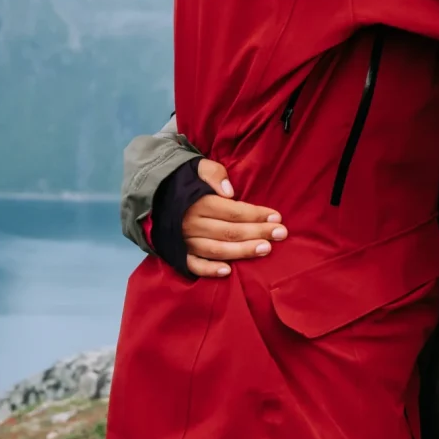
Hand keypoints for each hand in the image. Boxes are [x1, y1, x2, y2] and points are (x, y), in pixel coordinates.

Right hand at [181, 160, 287, 278]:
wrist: (157, 194)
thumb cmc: (188, 180)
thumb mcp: (200, 168)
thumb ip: (215, 175)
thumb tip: (229, 192)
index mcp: (199, 203)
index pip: (233, 212)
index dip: (256, 215)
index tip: (277, 217)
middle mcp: (191, 224)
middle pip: (230, 232)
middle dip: (258, 232)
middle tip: (281, 233)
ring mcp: (185, 241)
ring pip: (217, 250)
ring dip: (242, 252)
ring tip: (266, 249)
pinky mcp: (178, 254)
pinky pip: (194, 265)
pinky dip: (210, 270)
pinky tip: (229, 271)